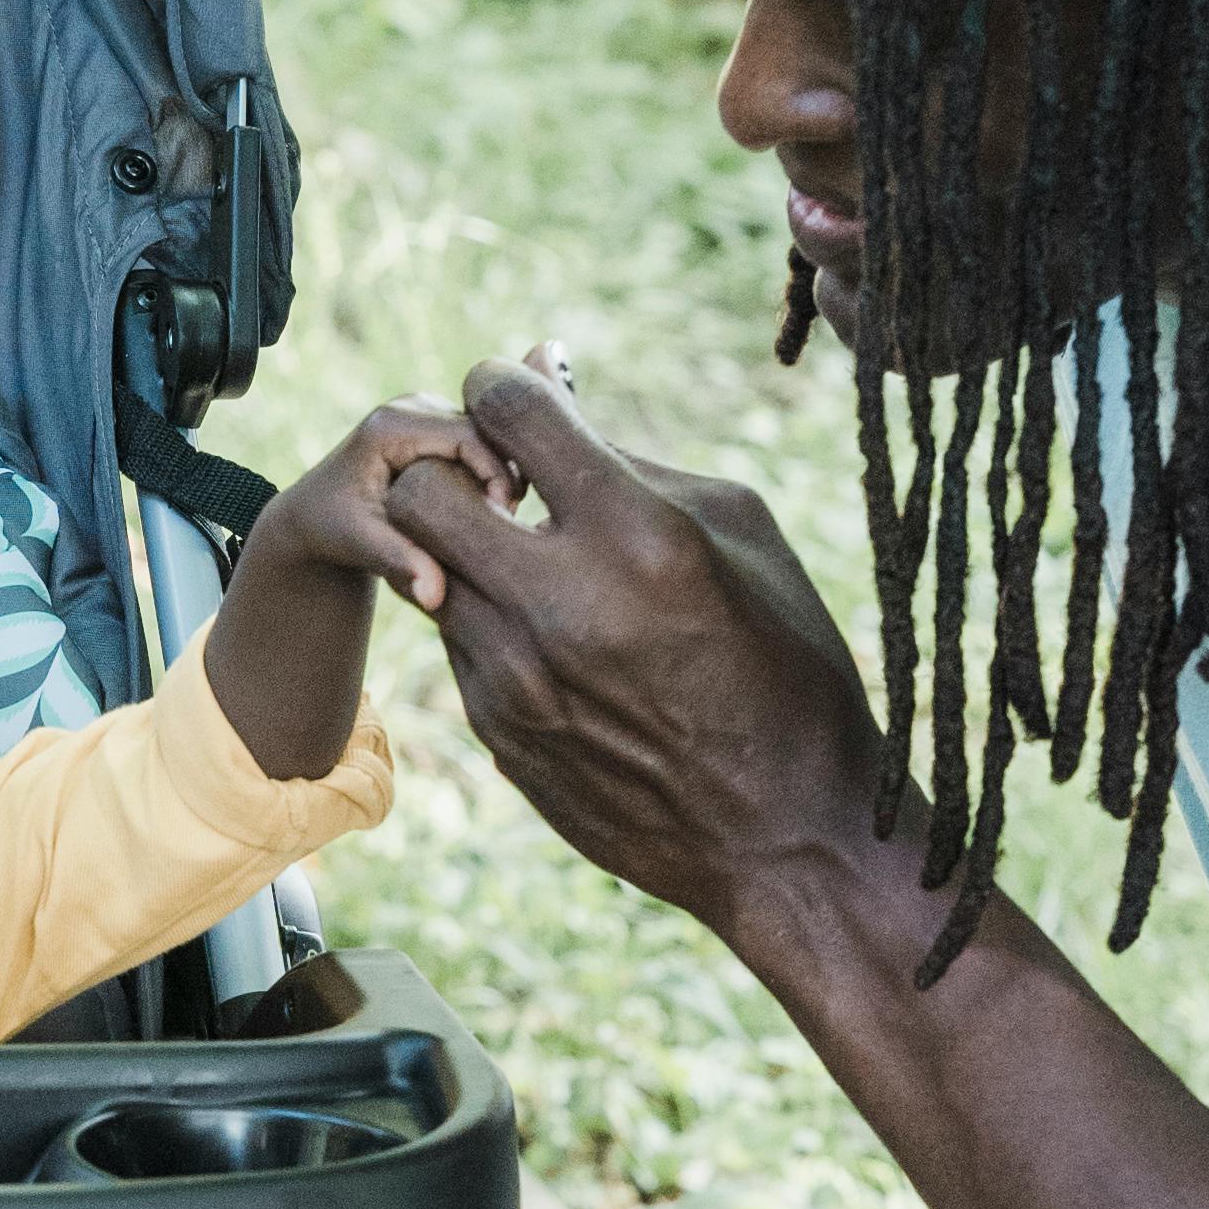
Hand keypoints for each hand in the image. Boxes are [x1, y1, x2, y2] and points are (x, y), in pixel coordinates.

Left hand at [252, 393, 522, 616]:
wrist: (313, 514)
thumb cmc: (331, 529)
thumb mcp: (360, 544)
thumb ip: (400, 563)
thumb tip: (435, 597)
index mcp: (392, 424)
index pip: (468, 436)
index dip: (496, 475)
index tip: (506, 521)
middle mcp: (412, 405)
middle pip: (484, 431)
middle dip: (503, 476)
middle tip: (511, 526)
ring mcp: (428, 411)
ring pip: (488, 437)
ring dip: (500, 475)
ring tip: (501, 522)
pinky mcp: (438, 425)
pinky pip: (481, 444)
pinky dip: (491, 474)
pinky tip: (491, 512)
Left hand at [390, 361, 900, 934]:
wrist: (785, 835)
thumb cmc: (788, 667)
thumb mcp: (742, 533)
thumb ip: (630, 455)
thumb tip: (541, 373)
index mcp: (635, 536)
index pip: (505, 411)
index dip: (501, 385)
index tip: (518, 398)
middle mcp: (559, 605)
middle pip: (421, 492)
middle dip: (453, 467)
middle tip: (504, 481)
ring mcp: (515, 678)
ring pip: (427, 572)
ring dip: (472, 552)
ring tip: (543, 566)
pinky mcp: (498, 732)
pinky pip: (458, 645)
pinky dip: (494, 622)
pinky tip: (560, 641)